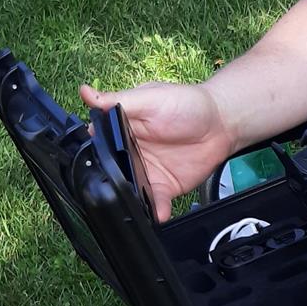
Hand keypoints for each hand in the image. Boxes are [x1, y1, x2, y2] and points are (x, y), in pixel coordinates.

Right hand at [79, 79, 231, 220]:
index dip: (93, 154)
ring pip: (130, 190)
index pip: (99, 144)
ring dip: (129, 199)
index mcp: (122, 129)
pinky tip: (156, 212)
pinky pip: (155, 202)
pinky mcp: (165, 186)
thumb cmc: (186, 103)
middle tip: (111, 188)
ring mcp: (147, 171)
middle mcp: (130, 153)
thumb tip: (85, 93)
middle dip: (109, 183)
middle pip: (111, 173)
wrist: (221, 123)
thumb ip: (118, 100)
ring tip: (131, 206)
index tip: (90, 162)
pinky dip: (155, 210)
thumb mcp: (150, 97)